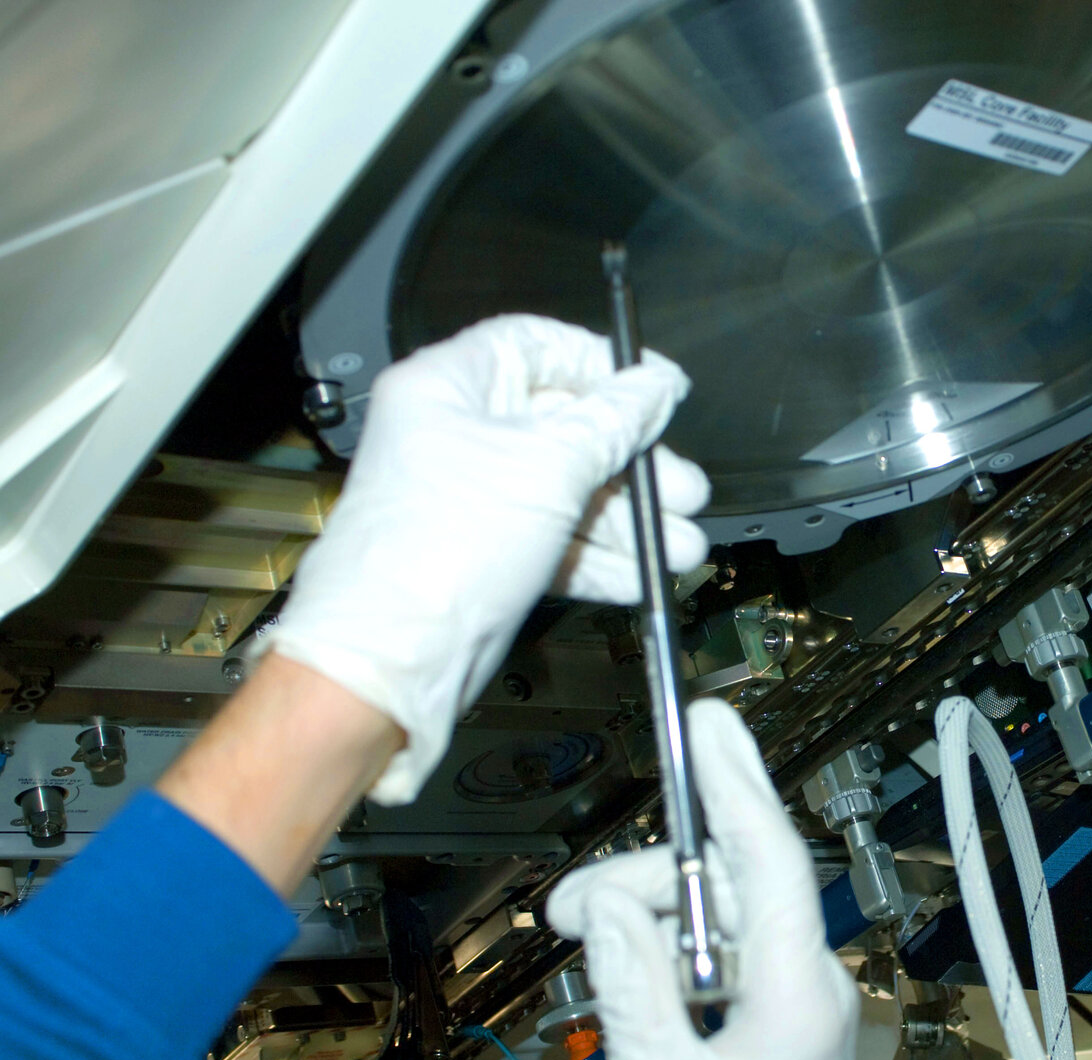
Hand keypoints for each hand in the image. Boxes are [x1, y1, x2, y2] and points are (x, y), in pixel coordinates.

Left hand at [262, 314, 709, 804]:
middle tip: (681, 486)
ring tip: (679, 546)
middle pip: (566, 425)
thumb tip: (654, 387)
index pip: (536, 346)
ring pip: (569, 491)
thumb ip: (612, 422)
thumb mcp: (546, 468)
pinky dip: (603, 558)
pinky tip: (643, 574)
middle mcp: (457, 436)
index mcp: (449, 388)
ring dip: (631, 520)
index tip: (655, 388)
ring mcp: (474, 498)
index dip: (602, 364)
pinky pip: (557, 542)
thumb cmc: (433, 555)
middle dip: (634, 462)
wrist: (391, 662)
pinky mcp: (489, 555)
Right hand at [545, 700, 860, 1059]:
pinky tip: (629, 977)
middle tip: (573, 905)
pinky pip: (718, 952)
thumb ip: (630, 980)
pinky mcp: (775, 1013)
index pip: (769, 856)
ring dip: (647, 920)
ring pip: (715, 915)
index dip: (736, 783)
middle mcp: (805, 979)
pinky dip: (667, 953)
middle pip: (725, 882)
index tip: (709, 725)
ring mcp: (793, 996)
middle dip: (644, 882)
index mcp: (793, 989)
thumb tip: (608, 902)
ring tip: (588, 945)